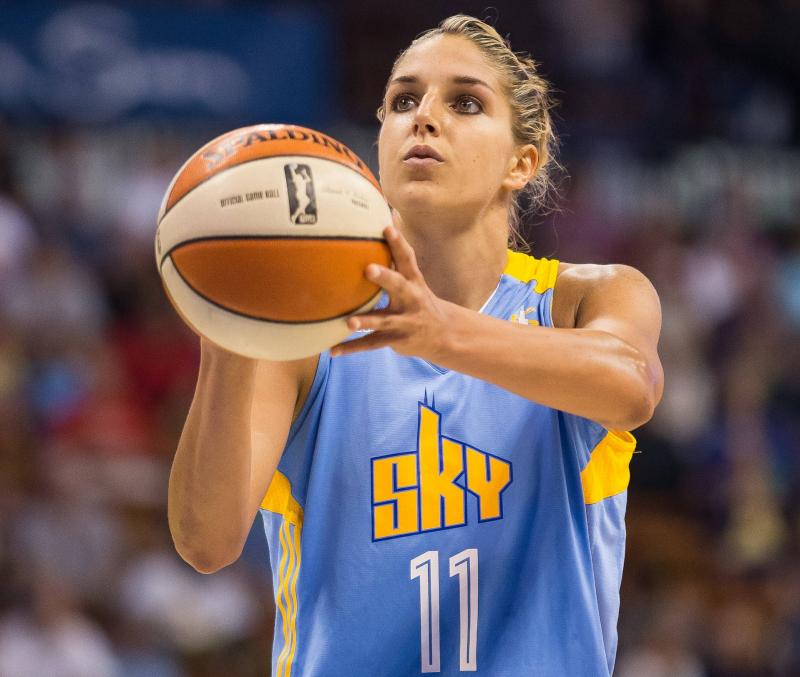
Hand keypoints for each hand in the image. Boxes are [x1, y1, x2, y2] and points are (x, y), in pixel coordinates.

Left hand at [329, 224, 451, 360]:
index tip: (387, 225)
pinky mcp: (396, 340)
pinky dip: (352, 347)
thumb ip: (396, 259)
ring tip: (349, 322)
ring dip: (367, 321)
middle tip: (369, 269)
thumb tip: (384, 221)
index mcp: (413, 282)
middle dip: (385, 277)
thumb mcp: (413, 280)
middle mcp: (411, 299)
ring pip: (384, 321)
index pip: (407, 258)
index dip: (398, 242)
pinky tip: (333, 349)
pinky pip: (371, 344)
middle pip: (399, 286)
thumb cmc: (418, 300)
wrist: (444, 334)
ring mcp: (404, 322)